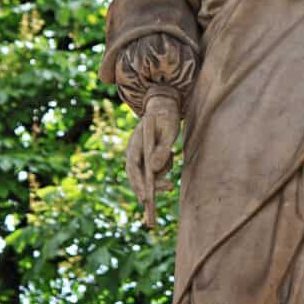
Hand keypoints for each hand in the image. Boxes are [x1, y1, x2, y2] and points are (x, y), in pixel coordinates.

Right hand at [126, 94, 180, 218]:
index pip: (133, 167)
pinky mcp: (149, 157)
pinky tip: (170, 153)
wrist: (165, 107)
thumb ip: (162, 149)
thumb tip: (154, 170)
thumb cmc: (166, 117)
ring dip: (160, 176)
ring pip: (148, 174)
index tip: (146, 196)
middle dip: (150, 186)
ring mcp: (141, 155)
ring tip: (171, 167)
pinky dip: (164, 167)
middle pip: (138, 175)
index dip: (138, 183)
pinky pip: (156, 169)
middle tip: (169, 188)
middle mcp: (135, 151)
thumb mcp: (168, 130)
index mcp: (134, 143)